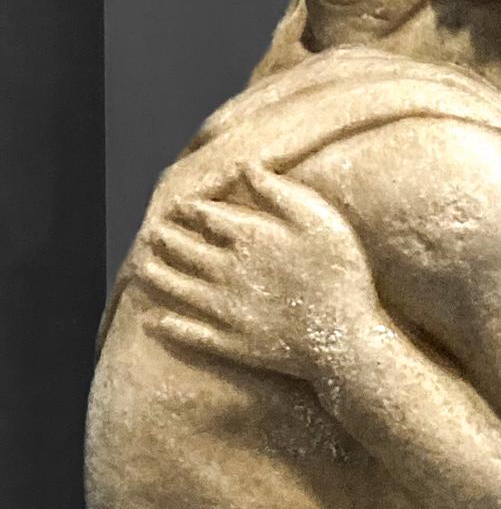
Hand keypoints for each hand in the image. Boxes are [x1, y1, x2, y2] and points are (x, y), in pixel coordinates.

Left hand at [133, 165, 379, 381]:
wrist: (347, 340)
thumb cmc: (341, 274)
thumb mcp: (319, 220)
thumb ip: (278, 191)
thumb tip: (245, 165)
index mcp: (247, 237)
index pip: (205, 215)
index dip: (189, 209)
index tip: (179, 206)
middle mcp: (226, 270)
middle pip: (183, 249)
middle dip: (165, 238)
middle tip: (153, 232)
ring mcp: (224, 309)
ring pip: (177, 288)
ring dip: (156, 276)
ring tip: (143, 267)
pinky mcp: (230, 343)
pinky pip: (188, 333)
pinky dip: (167, 326)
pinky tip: (154, 321)